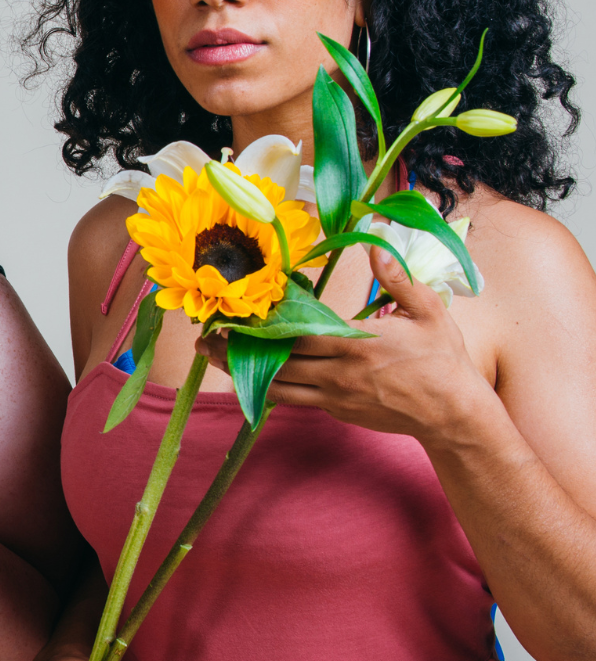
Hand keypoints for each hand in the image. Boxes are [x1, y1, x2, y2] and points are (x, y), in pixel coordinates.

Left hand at [195, 247, 497, 440]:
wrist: (454, 414)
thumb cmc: (444, 360)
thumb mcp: (428, 312)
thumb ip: (397, 280)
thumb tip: (375, 245)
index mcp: (358, 343)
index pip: (300, 332)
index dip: (265, 324)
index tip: (237, 313)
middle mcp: (340, 370)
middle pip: (279, 359)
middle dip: (240, 348)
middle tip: (207, 336)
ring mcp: (335, 394)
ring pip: (278, 384)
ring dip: (243, 372)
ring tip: (212, 357)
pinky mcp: (336, 410)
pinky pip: (293, 400)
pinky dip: (268, 389)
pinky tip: (248, 377)